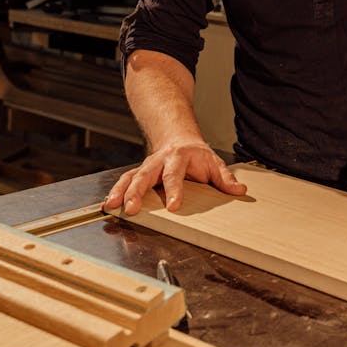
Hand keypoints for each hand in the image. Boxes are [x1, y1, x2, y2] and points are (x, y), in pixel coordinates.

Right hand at [102, 141, 246, 214]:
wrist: (179, 139)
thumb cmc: (197, 155)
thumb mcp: (214, 163)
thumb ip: (225, 178)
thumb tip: (239, 191)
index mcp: (179, 157)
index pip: (175, 175)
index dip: (174, 191)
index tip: (172, 206)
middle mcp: (159, 160)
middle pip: (145, 174)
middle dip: (137, 191)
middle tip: (131, 208)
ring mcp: (147, 166)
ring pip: (130, 177)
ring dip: (120, 191)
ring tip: (112, 205)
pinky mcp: (139, 173)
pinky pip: (125, 181)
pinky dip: (115, 191)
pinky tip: (108, 204)